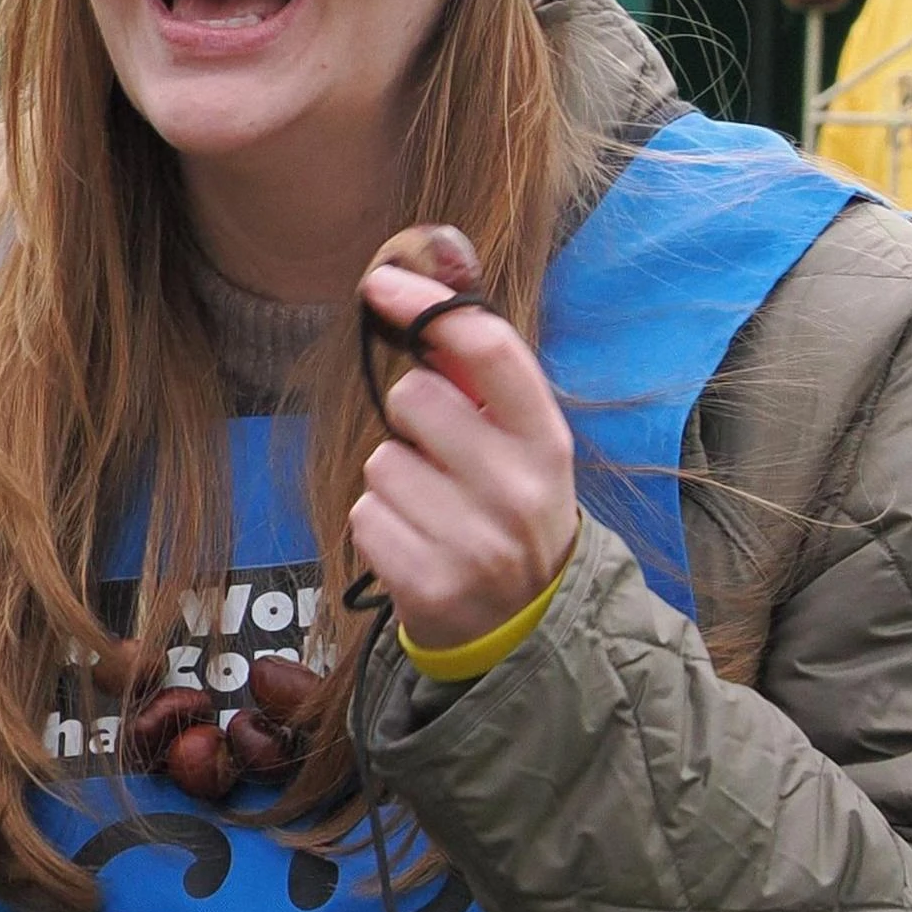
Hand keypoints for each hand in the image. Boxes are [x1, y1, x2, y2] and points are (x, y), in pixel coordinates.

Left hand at [349, 265, 577, 652]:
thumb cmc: (509, 512)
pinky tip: (417, 544)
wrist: (525, 626)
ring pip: (381, 461)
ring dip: (394, 480)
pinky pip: (364, 514)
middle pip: (413, 398)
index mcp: (547, 442)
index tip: (382, 284)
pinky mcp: (429, 584)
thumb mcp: (521, 445)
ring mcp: (476, 542)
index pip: (489, 350)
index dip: (427, 306)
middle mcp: (519, 490)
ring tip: (434, 511)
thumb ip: (480, 377)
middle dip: (411, 422)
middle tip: (440, 459)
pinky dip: (379, 525)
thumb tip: (418, 287)